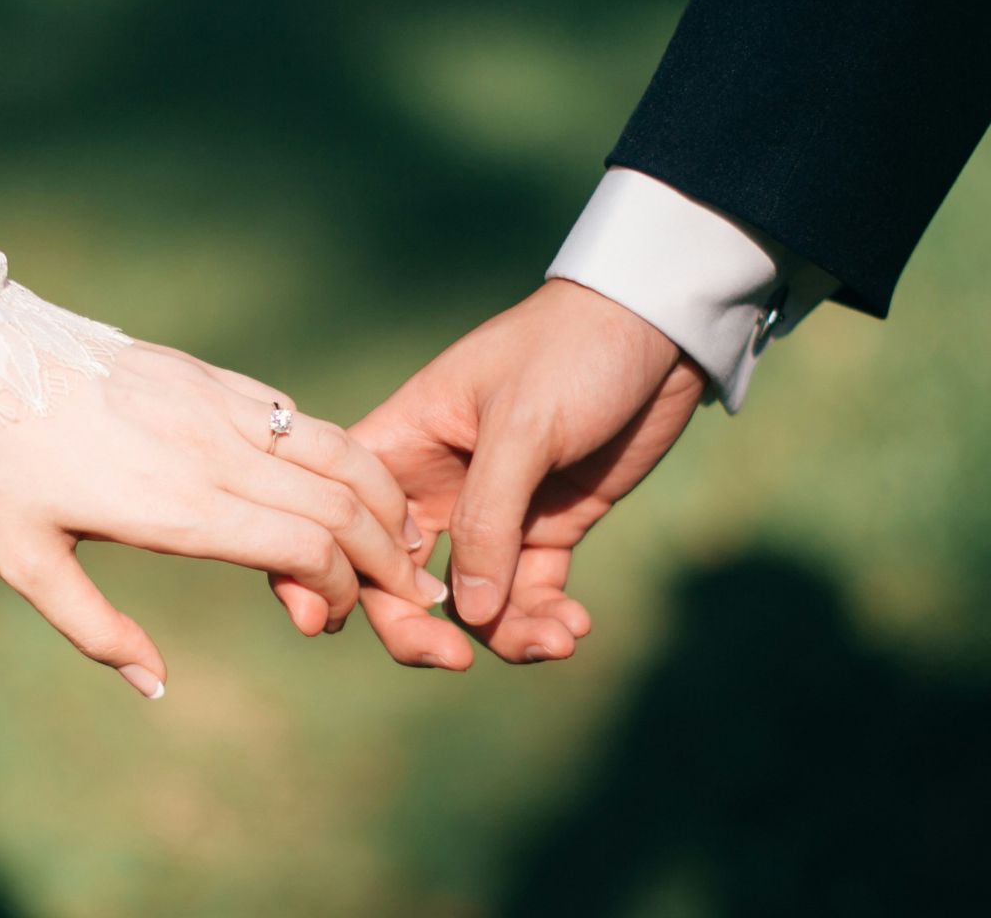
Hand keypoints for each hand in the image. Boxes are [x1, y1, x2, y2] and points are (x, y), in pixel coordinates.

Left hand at [0, 342, 446, 697]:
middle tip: (410, 593)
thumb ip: (95, 630)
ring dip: (384, 498)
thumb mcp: (23, 562)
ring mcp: (218, 405)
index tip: (326, 619)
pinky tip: (347, 482)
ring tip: (405, 536)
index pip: (305, 547)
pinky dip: (342, 453)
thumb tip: (156, 686)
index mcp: (177, 507)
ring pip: (337, 450)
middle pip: (342, 503)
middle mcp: (213, 452)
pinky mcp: (210, 376)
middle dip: (389, 556)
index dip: (339, 590)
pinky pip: (297, 416)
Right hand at [350, 279, 705, 667]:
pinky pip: (529, 594)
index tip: (341, 622)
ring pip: (470, 601)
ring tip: (557, 640)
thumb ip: (488, 519)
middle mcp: (435, 485)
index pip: (344, 518)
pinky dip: (545, 619)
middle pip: (398, 579)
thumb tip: (467, 615)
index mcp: (402, 443)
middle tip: (454, 662)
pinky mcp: (547, 527)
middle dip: (419, 629)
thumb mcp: (522, 425)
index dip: (331, 571)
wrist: (659, 328)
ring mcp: (492, 512)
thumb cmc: (572, 351)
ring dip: (504, 634)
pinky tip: (575, 627)